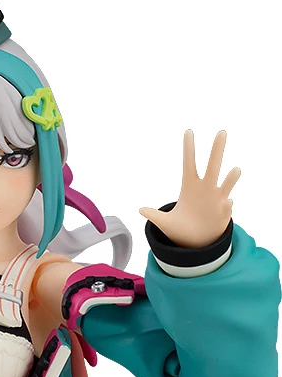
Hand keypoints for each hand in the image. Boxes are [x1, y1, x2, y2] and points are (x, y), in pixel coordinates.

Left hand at [139, 130, 240, 248]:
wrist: (196, 244)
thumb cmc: (181, 229)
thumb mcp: (165, 224)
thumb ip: (154, 216)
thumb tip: (140, 210)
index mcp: (190, 186)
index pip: (189, 164)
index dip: (188, 149)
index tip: (188, 131)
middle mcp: (206, 188)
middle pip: (213, 165)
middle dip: (217, 149)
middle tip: (222, 132)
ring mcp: (217, 200)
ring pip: (226, 183)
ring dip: (231, 178)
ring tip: (235, 170)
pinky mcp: (223, 213)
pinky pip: (226, 207)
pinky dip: (226, 206)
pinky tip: (225, 204)